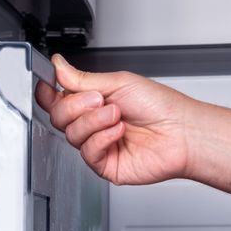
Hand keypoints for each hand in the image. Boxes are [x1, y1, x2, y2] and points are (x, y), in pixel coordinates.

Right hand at [36, 55, 194, 185]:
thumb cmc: (161, 107)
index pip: (57, 98)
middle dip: (76, 105)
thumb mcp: (119, 82)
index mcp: (93, 101)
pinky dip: (101, 138)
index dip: (48, 92)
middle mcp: (93, 123)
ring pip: (71, 134)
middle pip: (58, 117)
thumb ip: (83, 78)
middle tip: (99, 100)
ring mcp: (98, 144)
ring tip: (117, 114)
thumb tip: (59, 66)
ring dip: (94, 121)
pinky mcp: (105, 164)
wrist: (182, 132)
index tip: (50, 83)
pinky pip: (87, 152)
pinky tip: (119, 131)